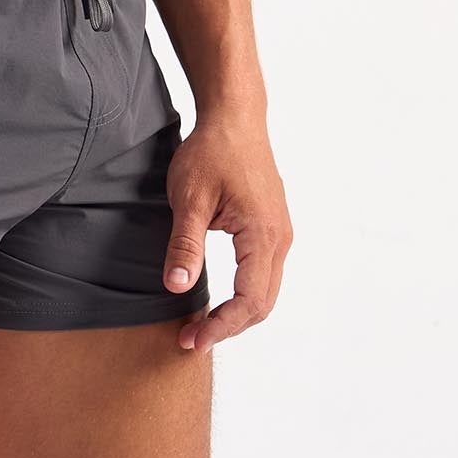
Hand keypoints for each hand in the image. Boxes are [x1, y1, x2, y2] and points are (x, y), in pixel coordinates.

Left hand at [162, 107, 291, 353]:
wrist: (234, 118)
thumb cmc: (211, 152)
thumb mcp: (189, 198)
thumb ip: (185, 244)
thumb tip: (177, 287)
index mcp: (263, 234)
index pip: (250, 300)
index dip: (221, 326)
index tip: (191, 339)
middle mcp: (280, 238)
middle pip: (263, 303)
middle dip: (229, 326)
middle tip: (191, 338)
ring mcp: (280, 232)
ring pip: (266, 290)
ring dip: (238, 313)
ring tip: (203, 324)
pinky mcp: (273, 226)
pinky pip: (265, 273)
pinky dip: (245, 294)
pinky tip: (221, 299)